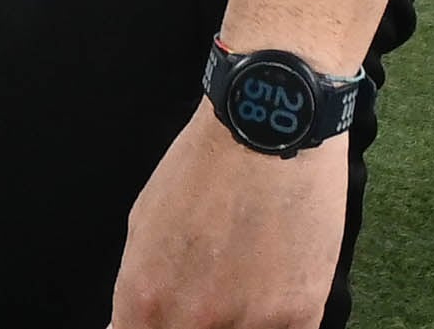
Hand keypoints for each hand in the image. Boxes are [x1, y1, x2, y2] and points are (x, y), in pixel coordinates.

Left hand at [109, 106, 348, 328]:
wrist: (268, 124)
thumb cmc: (206, 164)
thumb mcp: (145, 221)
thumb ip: (140, 285)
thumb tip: (131, 325)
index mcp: (146, 295)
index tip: (167, 320)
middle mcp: (194, 316)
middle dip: (197, 321)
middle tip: (214, 285)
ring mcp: (250, 321)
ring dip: (242, 318)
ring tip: (250, 271)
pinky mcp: (301, 313)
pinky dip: (279, 316)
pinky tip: (278, 278)